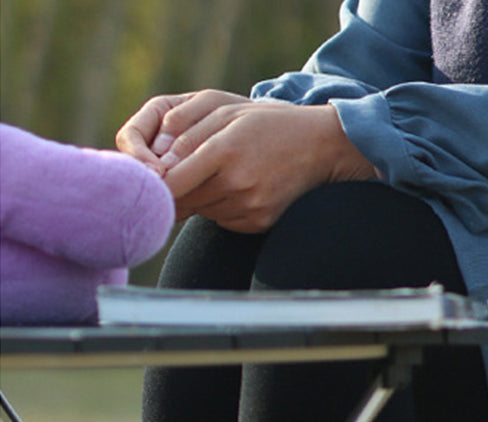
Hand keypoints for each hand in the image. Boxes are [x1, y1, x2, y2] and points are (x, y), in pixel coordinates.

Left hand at [117, 92, 376, 232]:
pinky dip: (220, 207)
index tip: (146, 180)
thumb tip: (156, 165)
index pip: (171, 179)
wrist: (319, 146)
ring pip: (201, 211)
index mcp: (224, 151)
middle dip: (175, 188)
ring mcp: (250, 207)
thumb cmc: (266, 123)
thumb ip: (185, 133)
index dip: (154, 182)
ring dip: (198, 197)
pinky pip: (222, 220)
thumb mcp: (224, 110)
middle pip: (183, 199)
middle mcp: (237, 184)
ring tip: (218, 175)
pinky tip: (236, 188)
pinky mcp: (259, 222)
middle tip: (178, 174)